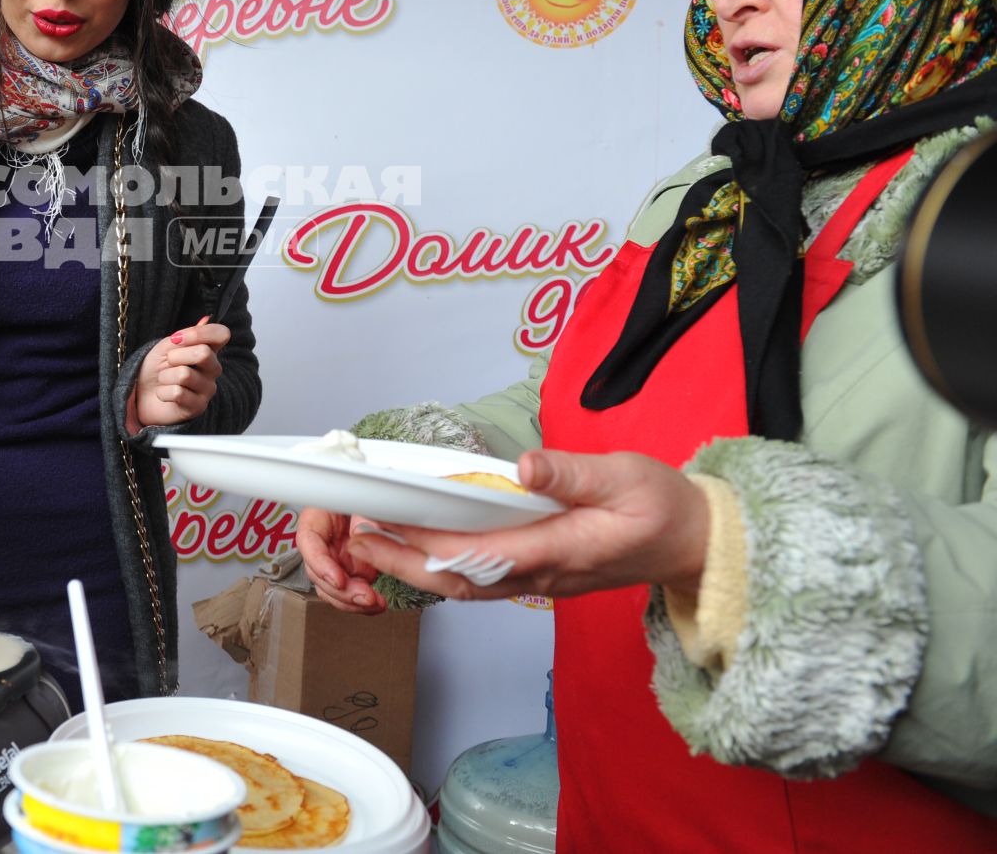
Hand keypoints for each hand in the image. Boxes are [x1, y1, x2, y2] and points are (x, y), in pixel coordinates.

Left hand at [128, 315, 228, 432]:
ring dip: (165, 376)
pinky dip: (163, 392)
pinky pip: (178, 393)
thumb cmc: (155, 369)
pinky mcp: (197, 407)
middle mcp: (213, 369)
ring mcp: (207, 389)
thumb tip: (206, 319)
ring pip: (185, 374)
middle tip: (167, 362)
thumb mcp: (166, 347)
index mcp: (208, 350)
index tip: (176, 338)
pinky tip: (164, 394)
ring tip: (164, 380)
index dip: (200, 333)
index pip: (222, 334)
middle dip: (176, 355)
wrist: (141, 395)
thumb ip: (185, 336)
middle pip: (204, 353)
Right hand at [297, 507, 387, 613]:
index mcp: (319, 517)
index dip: (320, 564)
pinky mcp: (351, 571)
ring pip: (330, 588)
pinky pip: (348, 592)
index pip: (308, 541)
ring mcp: (336, 558)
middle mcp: (324, 541)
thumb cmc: (367, 494)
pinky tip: (375, 604)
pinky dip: (360, 603)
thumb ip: (364, 515)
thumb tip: (362, 532)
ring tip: (373, 603)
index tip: (338, 579)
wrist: (382, 501)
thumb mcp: (365, 499)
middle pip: (318, 572)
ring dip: (350, 601)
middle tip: (363, 596)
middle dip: (340, 590)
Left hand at [346, 449, 710, 601]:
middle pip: (462, 581)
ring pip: (468, 586)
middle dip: (405, 564)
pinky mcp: (541, 575)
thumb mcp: (627, 475)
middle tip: (357, 542)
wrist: (695, 544)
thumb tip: (529, 466)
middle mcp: (543, 574)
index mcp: (562, 549)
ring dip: (417, 569)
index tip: (390, 523)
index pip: (483, 552)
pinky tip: (418, 551)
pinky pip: (483, 580)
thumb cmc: (664, 506)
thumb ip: (575, 473)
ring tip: (372, 544)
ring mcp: (541, 580)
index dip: (432, 543)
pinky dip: (443, 569)